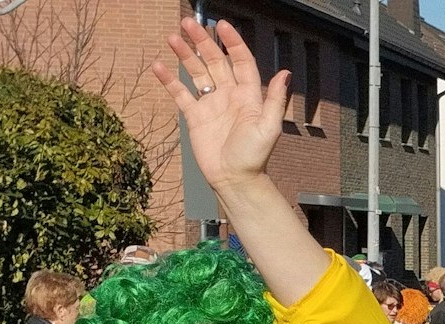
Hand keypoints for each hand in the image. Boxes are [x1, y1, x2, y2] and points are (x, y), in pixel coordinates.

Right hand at [149, 18, 287, 193]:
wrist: (234, 179)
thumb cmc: (255, 156)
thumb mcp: (269, 127)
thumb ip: (275, 100)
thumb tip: (286, 73)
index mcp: (248, 95)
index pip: (241, 61)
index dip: (232, 43)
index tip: (222, 25)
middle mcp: (229, 95)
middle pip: (215, 61)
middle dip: (202, 41)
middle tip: (188, 22)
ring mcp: (211, 104)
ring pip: (197, 72)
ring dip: (185, 55)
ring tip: (173, 37)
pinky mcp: (195, 116)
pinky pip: (180, 93)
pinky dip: (169, 80)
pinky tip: (158, 66)